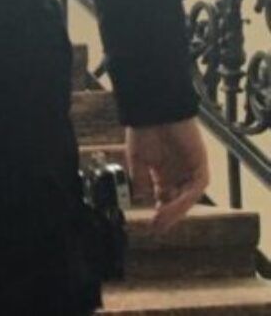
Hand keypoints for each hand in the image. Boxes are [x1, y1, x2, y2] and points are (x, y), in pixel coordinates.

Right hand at [126, 118, 208, 232]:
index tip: (152, 222)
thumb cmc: (143, 130)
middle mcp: (178, 172)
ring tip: (162, 219)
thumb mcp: (137, 158)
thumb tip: (141, 197)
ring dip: (176, 210)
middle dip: (169, 215)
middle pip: (177, 199)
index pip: (165, 196)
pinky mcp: (200, 164)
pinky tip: (171, 205)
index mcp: (163, 171)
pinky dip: (184, 198)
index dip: (160, 210)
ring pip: (187, 196)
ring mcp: (190, 169)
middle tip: (157, 226)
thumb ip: (140, 179)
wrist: (155, 112)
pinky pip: (196, 187)